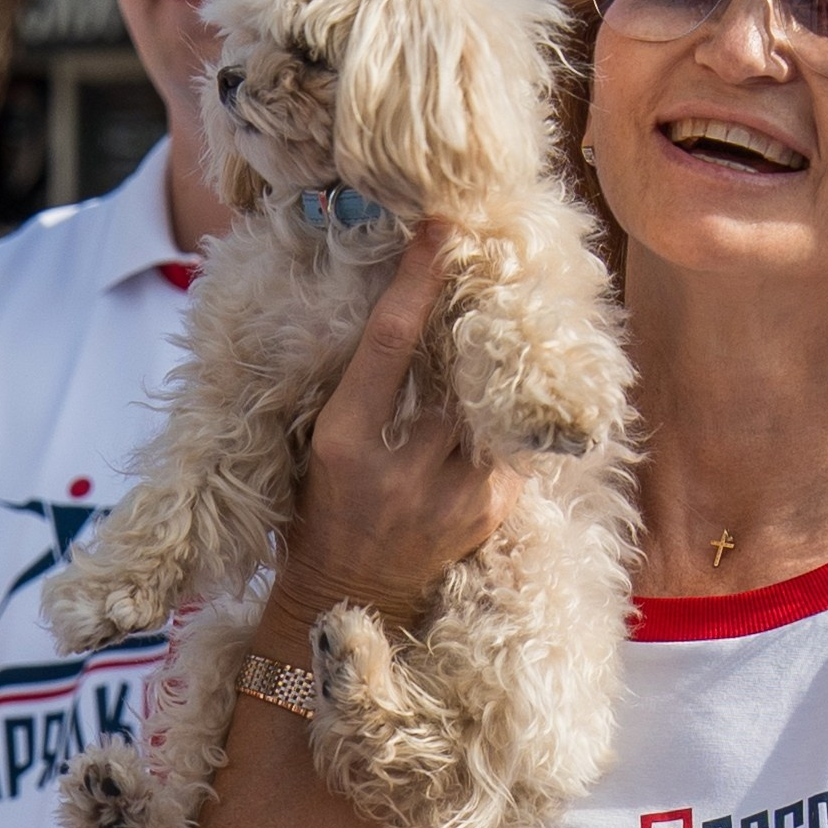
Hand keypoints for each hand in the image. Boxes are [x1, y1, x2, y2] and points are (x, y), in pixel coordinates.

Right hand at [260, 226, 519, 644]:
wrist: (347, 597)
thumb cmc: (321, 510)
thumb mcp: (319, 441)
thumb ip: (357, 387)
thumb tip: (401, 310)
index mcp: (345, 440)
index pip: (389, 342)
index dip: (417, 280)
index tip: (440, 230)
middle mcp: (401, 468)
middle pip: (455, 369)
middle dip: (466, 328)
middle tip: (481, 283)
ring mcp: (453, 496)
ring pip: (490, 405)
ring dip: (488, 378)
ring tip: (490, 350)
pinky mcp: (489, 514)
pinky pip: (509, 445)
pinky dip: (501, 422)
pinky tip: (493, 410)